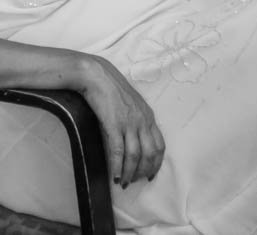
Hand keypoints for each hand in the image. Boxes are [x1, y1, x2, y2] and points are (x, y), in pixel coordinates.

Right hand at [78, 55, 164, 187]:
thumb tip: (134, 135)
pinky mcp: (113, 124)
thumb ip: (137, 117)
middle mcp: (142, 121)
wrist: (96, 75)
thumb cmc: (111, 86)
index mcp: (148, 115)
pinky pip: (118, 151)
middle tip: (135, 181)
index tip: (150, 174)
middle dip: (144, 171)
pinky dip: (118, 167)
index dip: (156, 163)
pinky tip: (116, 175)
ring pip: (135, 156)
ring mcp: (128, 123)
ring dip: (130, 173)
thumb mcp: (132, 102)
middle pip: (150, 154)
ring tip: (124, 182)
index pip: (160, 145)